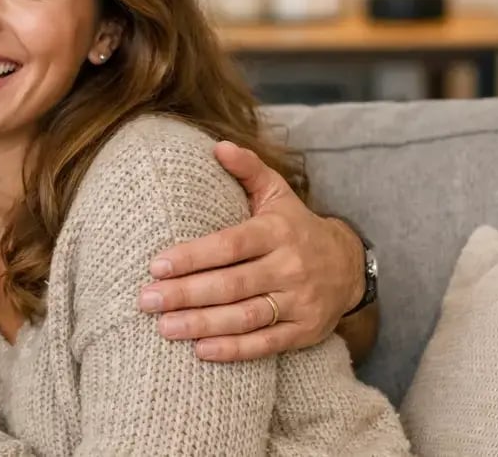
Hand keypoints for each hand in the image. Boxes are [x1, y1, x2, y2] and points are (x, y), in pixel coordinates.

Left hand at [138, 141, 364, 361]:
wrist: (350, 265)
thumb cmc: (295, 227)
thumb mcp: (277, 194)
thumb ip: (248, 170)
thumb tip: (218, 146)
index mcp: (277, 231)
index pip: (230, 245)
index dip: (193, 256)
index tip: (157, 266)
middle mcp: (291, 267)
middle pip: (232, 284)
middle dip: (186, 294)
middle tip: (147, 300)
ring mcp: (300, 301)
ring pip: (246, 316)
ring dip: (203, 325)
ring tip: (165, 327)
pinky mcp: (306, 331)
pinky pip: (267, 344)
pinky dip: (234, 350)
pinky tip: (201, 350)